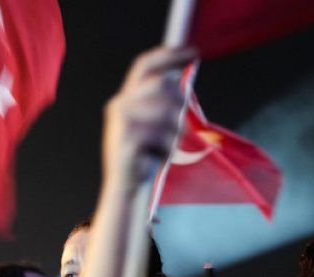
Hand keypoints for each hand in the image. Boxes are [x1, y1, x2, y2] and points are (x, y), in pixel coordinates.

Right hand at [102, 46, 196, 192]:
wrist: (125, 188)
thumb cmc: (144, 156)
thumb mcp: (153, 124)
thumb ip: (161, 102)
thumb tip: (179, 85)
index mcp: (125, 99)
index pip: (145, 65)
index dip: (169, 55)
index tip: (194, 52)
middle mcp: (120, 105)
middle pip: (163, 85)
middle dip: (179, 105)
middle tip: (179, 128)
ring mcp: (121, 122)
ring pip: (167, 112)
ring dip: (175, 133)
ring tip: (165, 148)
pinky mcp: (126, 139)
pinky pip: (162, 134)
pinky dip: (167, 149)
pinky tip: (157, 158)